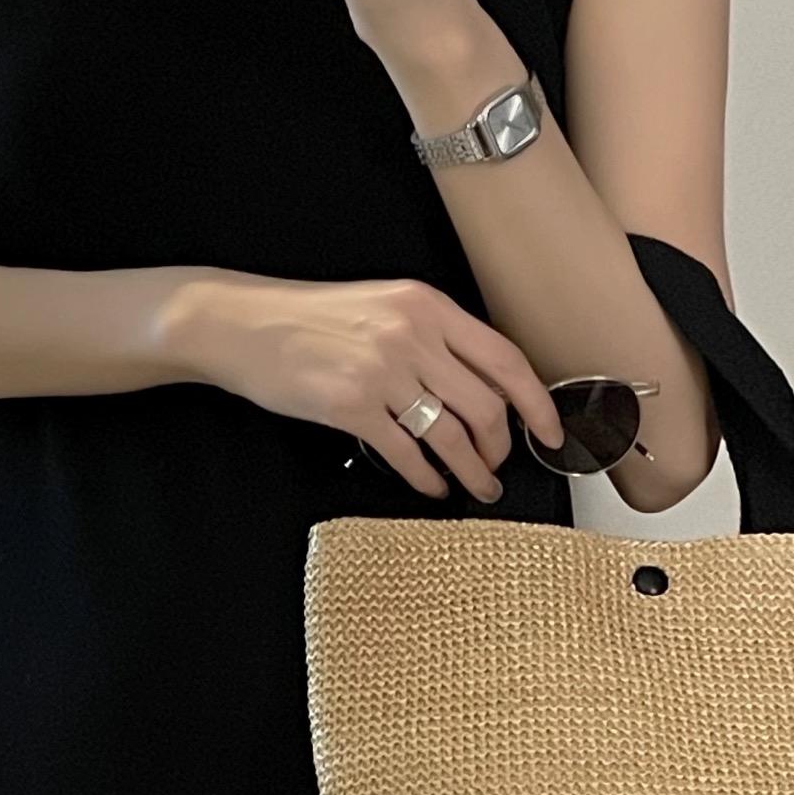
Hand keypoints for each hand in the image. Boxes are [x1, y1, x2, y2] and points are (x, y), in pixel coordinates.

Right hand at [162, 270, 564, 501]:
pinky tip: (431, 487)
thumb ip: (432, 337)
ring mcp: (382, 372)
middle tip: (498, 466)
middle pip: (486, 405)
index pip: (505, 358)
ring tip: (476, 488)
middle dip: (501, 448)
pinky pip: (407, 454)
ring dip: (471, 472)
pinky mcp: (352, 407)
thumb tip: (479, 385)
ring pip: (451, 436)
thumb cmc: (310, 319)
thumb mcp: (383, 308)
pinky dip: (426, 479)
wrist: (244, 325)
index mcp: (427, 306)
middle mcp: (411, 336)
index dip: (537, 401)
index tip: (550, 429)